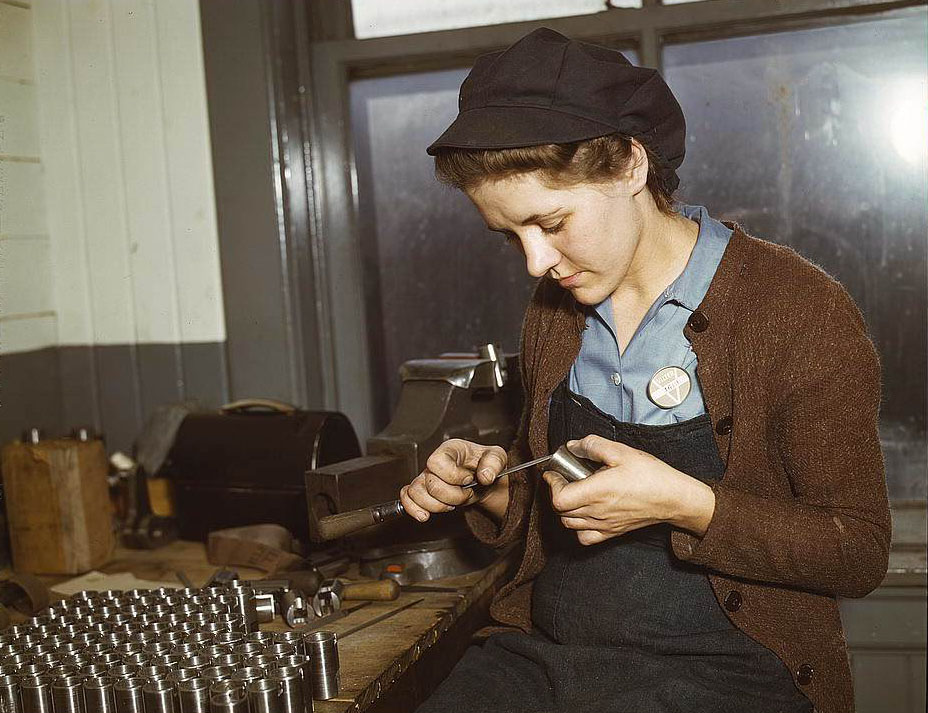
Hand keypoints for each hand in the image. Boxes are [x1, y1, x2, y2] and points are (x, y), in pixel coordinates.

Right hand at [400, 439, 507, 521]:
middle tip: (466, 494)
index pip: (437, 462)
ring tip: (451, 504)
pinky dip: (413, 508)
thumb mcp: (497, 457)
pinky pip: (406, 498)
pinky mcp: (423, 491)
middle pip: (430, 483)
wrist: (483, 478)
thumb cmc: (485, 463)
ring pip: (416, 493)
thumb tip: (485, 475)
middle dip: (452, 496)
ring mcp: (426, 477)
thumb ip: (494, 462)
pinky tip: (425, 515)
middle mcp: (435, 463)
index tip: (469, 479)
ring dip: (436, 505)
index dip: (453, 476)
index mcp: (450, 449)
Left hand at [543, 434, 714, 545]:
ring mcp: (604, 525)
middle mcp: (597, 512)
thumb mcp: (621, 451)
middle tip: (564, 477)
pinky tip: (585, 513)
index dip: (552, 484)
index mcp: (597, 492)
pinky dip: (578, 527)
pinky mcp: (612, 532)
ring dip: (565, 509)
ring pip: (570, 524)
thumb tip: (572, 446)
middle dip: (557, 492)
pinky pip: (585, 537)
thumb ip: (593, 445)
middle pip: (561, 511)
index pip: (559, 499)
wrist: (674, 498)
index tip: (554, 472)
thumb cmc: (651, 475)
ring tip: (574, 493)